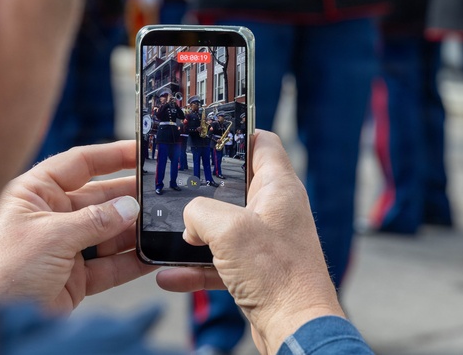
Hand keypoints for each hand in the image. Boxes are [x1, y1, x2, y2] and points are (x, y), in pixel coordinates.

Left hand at [0, 141, 153, 312]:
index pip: (80, 163)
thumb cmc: (1, 273)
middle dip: (130, 197)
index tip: (142, 151)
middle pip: (101, 198)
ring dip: (135, 230)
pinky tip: (152, 255)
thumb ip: (95, 220)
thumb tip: (130, 206)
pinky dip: (132, 261)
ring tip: (162, 225)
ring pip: (110, 231)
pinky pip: (111, 264)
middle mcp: (53, 216)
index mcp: (36, 193)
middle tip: (161, 193)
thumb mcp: (51, 237)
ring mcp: (66, 247)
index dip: (112, 155)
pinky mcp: (76, 277)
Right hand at [156, 131, 342, 354]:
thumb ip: (201, 212)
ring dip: (196, 234)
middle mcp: (276, 210)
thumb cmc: (276, 274)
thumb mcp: (229, 230)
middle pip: (237, 185)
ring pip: (225, 227)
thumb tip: (190, 219)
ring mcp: (267, 241)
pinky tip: (169, 276)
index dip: (238, 134)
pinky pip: (222, 262)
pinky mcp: (258, 271)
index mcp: (279, 188)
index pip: (263, 143)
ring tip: (168, 235)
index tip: (209, 135)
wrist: (295, 328)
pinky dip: (197, 268)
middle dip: (205, 189)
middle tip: (176, 187)